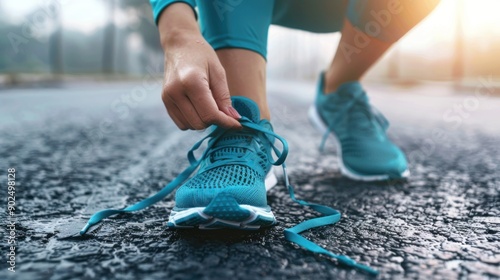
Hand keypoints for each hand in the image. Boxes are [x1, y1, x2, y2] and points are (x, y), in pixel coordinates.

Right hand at [158, 3, 240, 129]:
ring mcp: (168, 97)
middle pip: (200, 123)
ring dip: (203, 121)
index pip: (210, 114)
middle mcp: (176, 91)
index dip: (226, 122)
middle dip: (214, 120)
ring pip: (190, 126)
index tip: (237, 124)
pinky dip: (192, 120)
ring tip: (208, 104)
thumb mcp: (218, 72)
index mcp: (192, 82)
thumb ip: (224, 97)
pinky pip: (181, 123)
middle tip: (222, 109)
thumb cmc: (202, 55)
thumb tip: (233, 118)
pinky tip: (198, 107)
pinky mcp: (165, 101)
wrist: (179, 44)